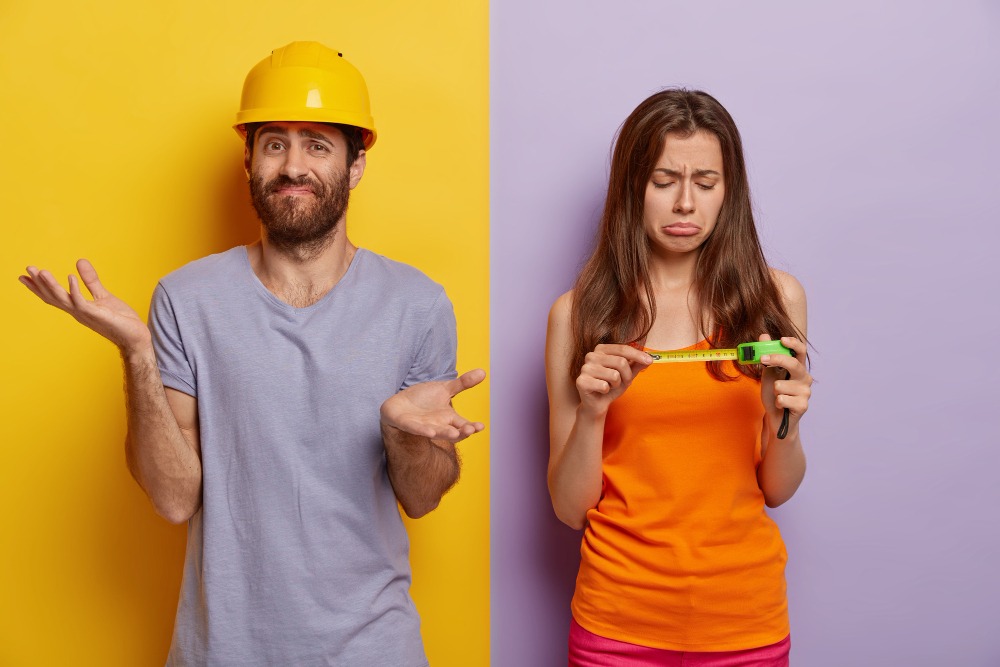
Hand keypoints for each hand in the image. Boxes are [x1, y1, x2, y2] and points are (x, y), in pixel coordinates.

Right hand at [19, 259, 150, 351]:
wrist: (135, 337)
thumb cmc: (120, 319)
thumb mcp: (103, 296)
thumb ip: (90, 280)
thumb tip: (79, 261)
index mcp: (77, 307)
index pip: (54, 296)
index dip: (39, 287)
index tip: (25, 276)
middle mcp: (78, 312)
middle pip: (53, 297)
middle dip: (39, 284)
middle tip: (27, 269)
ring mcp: (86, 314)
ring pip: (63, 299)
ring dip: (51, 286)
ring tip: (41, 272)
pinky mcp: (97, 315)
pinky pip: (81, 302)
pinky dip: (75, 290)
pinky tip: (70, 277)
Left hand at [380, 369, 485, 442]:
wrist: (400, 403)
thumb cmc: (424, 399)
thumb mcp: (445, 388)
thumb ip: (463, 383)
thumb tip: (483, 372)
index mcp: (448, 418)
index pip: (463, 425)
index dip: (472, 427)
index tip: (481, 426)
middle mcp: (438, 425)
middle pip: (452, 432)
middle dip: (461, 432)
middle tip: (470, 430)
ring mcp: (423, 426)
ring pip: (436, 432)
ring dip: (445, 433)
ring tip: (454, 433)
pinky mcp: (407, 424)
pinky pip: (415, 429)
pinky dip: (422, 430)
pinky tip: (429, 431)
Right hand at [576, 344, 653, 415]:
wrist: (597, 404)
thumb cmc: (611, 386)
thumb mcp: (627, 374)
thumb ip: (637, 365)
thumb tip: (650, 358)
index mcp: (601, 350)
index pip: (623, 349)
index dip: (638, 355)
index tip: (650, 361)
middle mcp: (591, 356)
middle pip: (621, 362)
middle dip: (627, 376)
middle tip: (623, 382)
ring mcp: (585, 368)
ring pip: (614, 375)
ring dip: (616, 385)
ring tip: (610, 386)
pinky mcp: (581, 381)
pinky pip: (604, 386)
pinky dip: (607, 391)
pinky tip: (601, 391)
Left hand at [759, 334, 811, 439]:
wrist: (775, 417)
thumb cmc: (774, 393)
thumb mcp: (768, 373)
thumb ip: (767, 355)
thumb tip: (763, 336)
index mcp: (798, 368)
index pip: (800, 351)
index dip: (793, 344)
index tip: (781, 339)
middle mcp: (805, 378)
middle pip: (794, 364)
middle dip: (777, 360)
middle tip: (763, 359)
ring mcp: (806, 392)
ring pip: (781, 385)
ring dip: (773, 391)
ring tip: (777, 396)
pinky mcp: (803, 406)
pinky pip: (782, 399)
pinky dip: (777, 402)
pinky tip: (781, 405)